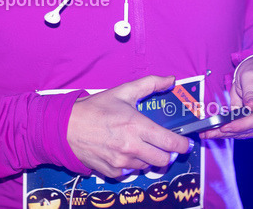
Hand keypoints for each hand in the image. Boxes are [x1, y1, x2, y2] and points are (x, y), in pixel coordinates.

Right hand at [66, 75, 190, 178]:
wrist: (67, 127)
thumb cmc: (95, 108)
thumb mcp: (124, 91)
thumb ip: (150, 84)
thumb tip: (170, 79)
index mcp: (136, 126)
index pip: (170, 142)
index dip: (182, 145)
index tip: (186, 143)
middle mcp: (131, 146)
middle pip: (163, 160)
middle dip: (167, 153)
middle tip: (163, 144)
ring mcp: (120, 161)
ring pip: (147, 167)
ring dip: (148, 158)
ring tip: (140, 145)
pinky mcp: (111, 171)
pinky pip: (130, 173)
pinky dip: (131, 164)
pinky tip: (125, 152)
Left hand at [202, 55, 252, 139]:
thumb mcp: (252, 75)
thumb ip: (252, 91)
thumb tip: (252, 107)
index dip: (243, 124)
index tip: (227, 126)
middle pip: (252, 129)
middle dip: (230, 132)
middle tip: (210, 132)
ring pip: (246, 132)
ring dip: (227, 134)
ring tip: (208, 133)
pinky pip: (242, 130)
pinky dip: (228, 131)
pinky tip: (214, 131)